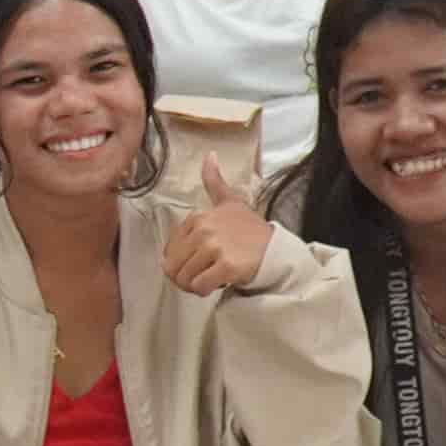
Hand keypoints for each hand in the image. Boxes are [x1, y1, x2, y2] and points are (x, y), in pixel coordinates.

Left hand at [159, 152, 276, 293]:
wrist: (275, 249)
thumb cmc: (250, 229)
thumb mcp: (230, 202)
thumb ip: (214, 182)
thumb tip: (209, 155)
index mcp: (199, 217)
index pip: (170, 248)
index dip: (179, 261)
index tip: (194, 262)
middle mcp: (205, 230)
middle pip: (173, 265)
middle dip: (182, 277)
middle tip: (199, 276)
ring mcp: (215, 248)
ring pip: (184, 277)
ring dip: (192, 286)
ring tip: (207, 280)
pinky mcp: (227, 266)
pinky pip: (200, 286)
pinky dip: (204, 291)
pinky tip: (215, 286)